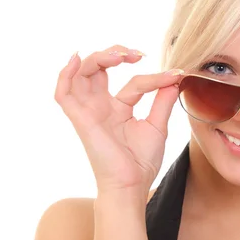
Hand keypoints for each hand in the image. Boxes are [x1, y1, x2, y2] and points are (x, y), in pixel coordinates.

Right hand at [54, 45, 183, 198]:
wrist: (132, 185)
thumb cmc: (141, 162)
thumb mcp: (157, 125)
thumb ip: (163, 101)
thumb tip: (175, 77)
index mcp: (117, 108)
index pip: (133, 83)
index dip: (154, 77)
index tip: (176, 75)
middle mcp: (100, 107)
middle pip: (97, 69)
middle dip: (113, 53)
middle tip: (135, 54)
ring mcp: (89, 112)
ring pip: (80, 75)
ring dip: (96, 58)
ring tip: (118, 55)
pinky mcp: (80, 120)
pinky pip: (63, 94)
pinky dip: (65, 75)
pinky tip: (76, 59)